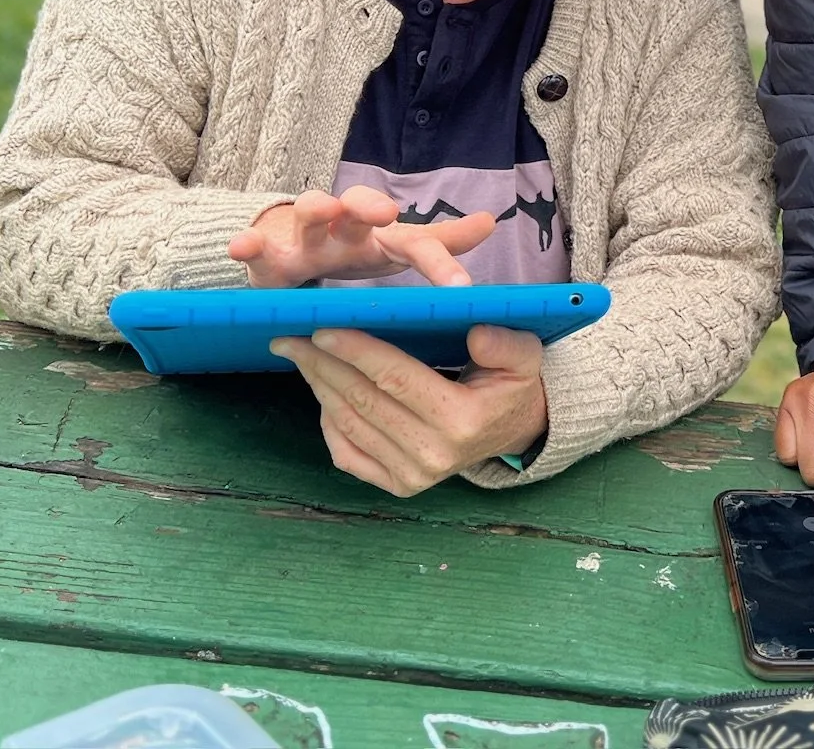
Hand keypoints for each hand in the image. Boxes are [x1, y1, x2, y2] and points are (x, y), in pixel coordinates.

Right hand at [228, 188, 493, 286]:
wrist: (284, 246)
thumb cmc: (348, 249)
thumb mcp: (393, 250)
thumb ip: (438, 243)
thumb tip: (491, 222)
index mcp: (379, 234)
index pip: (415, 242)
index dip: (440, 263)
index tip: (463, 288)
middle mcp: (344, 228)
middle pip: (357, 204)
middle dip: (369, 203)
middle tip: (385, 211)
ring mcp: (304, 238)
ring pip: (309, 212)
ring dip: (316, 207)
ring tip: (323, 209)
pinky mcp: (267, 255)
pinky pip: (257, 245)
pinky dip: (249, 243)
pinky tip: (242, 248)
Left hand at [271, 325, 547, 494]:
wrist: (510, 431)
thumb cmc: (509, 384)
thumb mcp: (523, 355)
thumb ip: (504, 344)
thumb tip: (477, 334)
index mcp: (463, 420)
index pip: (396, 378)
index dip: (356, 352)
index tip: (322, 328)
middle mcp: (433, 455)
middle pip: (363, 401)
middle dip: (322, 365)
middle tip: (290, 337)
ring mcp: (412, 477)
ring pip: (349, 425)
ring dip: (319, 387)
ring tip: (300, 356)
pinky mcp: (397, 486)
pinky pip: (347, 453)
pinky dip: (328, 421)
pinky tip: (322, 391)